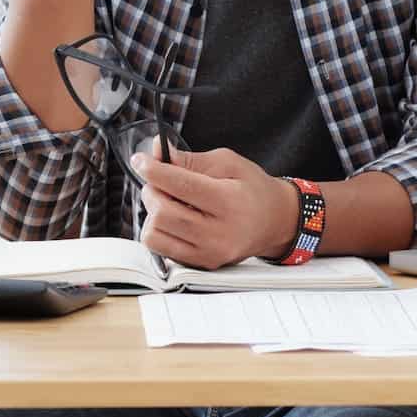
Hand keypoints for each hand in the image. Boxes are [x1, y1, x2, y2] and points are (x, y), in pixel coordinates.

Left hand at [130, 146, 301, 269]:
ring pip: (155, 234)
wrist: (275, 221)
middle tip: (158, 181)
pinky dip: (158, 231)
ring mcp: (210, 252)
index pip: (180, 185)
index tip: (141, 161)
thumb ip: (191, 160)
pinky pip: (162, 250)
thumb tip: (160, 153)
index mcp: (228, 201)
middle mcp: (219, 232)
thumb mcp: (228, 163)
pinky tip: (173, 220)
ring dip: (152, 213)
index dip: (154, 171)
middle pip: (162, 212)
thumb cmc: (253, 190)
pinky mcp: (202, 264)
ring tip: (168, 202)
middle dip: (151, 191)